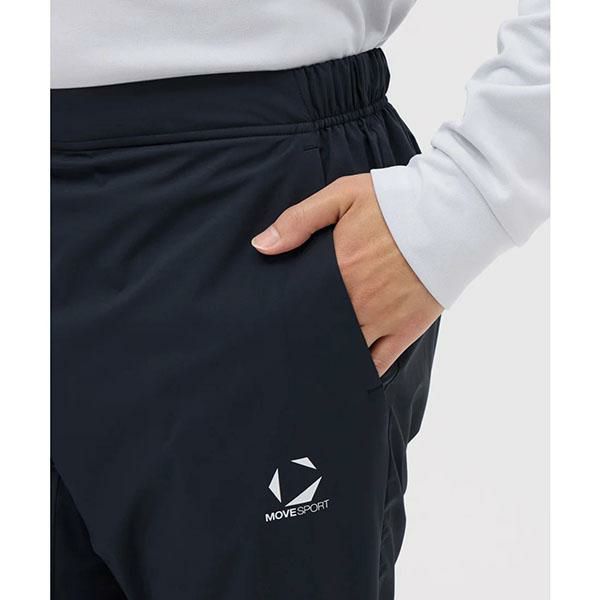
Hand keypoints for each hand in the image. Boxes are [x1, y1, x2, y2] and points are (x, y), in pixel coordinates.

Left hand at [251, 174, 442, 374]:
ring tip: (312, 363)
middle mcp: (356, 302)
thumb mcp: (342, 196)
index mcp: (337, 271)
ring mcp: (382, 319)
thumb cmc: (396, 201)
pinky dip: (362, 370)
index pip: (300, 304)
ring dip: (328, 354)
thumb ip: (299, 220)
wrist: (452, 213)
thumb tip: (261, 246)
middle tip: (288, 344)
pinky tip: (347, 373)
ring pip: (345, 350)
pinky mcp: (407, 329)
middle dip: (303, 337)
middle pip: (319, 330)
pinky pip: (380, 362)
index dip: (285, 314)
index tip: (272, 319)